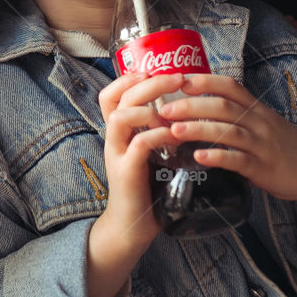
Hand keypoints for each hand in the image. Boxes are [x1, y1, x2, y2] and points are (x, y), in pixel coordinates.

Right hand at [88, 72, 184, 296]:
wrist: (133, 225)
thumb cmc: (148, 187)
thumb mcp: (150, 153)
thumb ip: (157, 131)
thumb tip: (186, 107)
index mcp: (118, 131)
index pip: (110, 93)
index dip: (128, 78)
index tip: (153, 71)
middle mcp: (112, 138)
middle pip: (118, 98)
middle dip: (148, 83)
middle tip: (176, 77)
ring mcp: (117, 154)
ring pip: (122, 116)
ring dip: (149, 107)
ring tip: (173, 108)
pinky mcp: (126, 172)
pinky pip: (138, 144)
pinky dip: (158, 135)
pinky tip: (175, 135)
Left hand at [160, 73, 296, 216]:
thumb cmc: (281, 144)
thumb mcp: (260, 121)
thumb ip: (234, 113)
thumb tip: (196, 104)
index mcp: (255, 108)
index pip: (229, 86)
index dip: (203, 81)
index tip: (177, 80)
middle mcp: (257, 122)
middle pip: (222, 106)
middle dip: (191, 105)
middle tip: (164, 109)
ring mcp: (261, 144)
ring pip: (228, 131)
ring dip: (198, 129)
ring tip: (173, 130)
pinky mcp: (263, 167)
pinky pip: (239, 160)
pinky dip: (218, 157)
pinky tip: (199, 158)